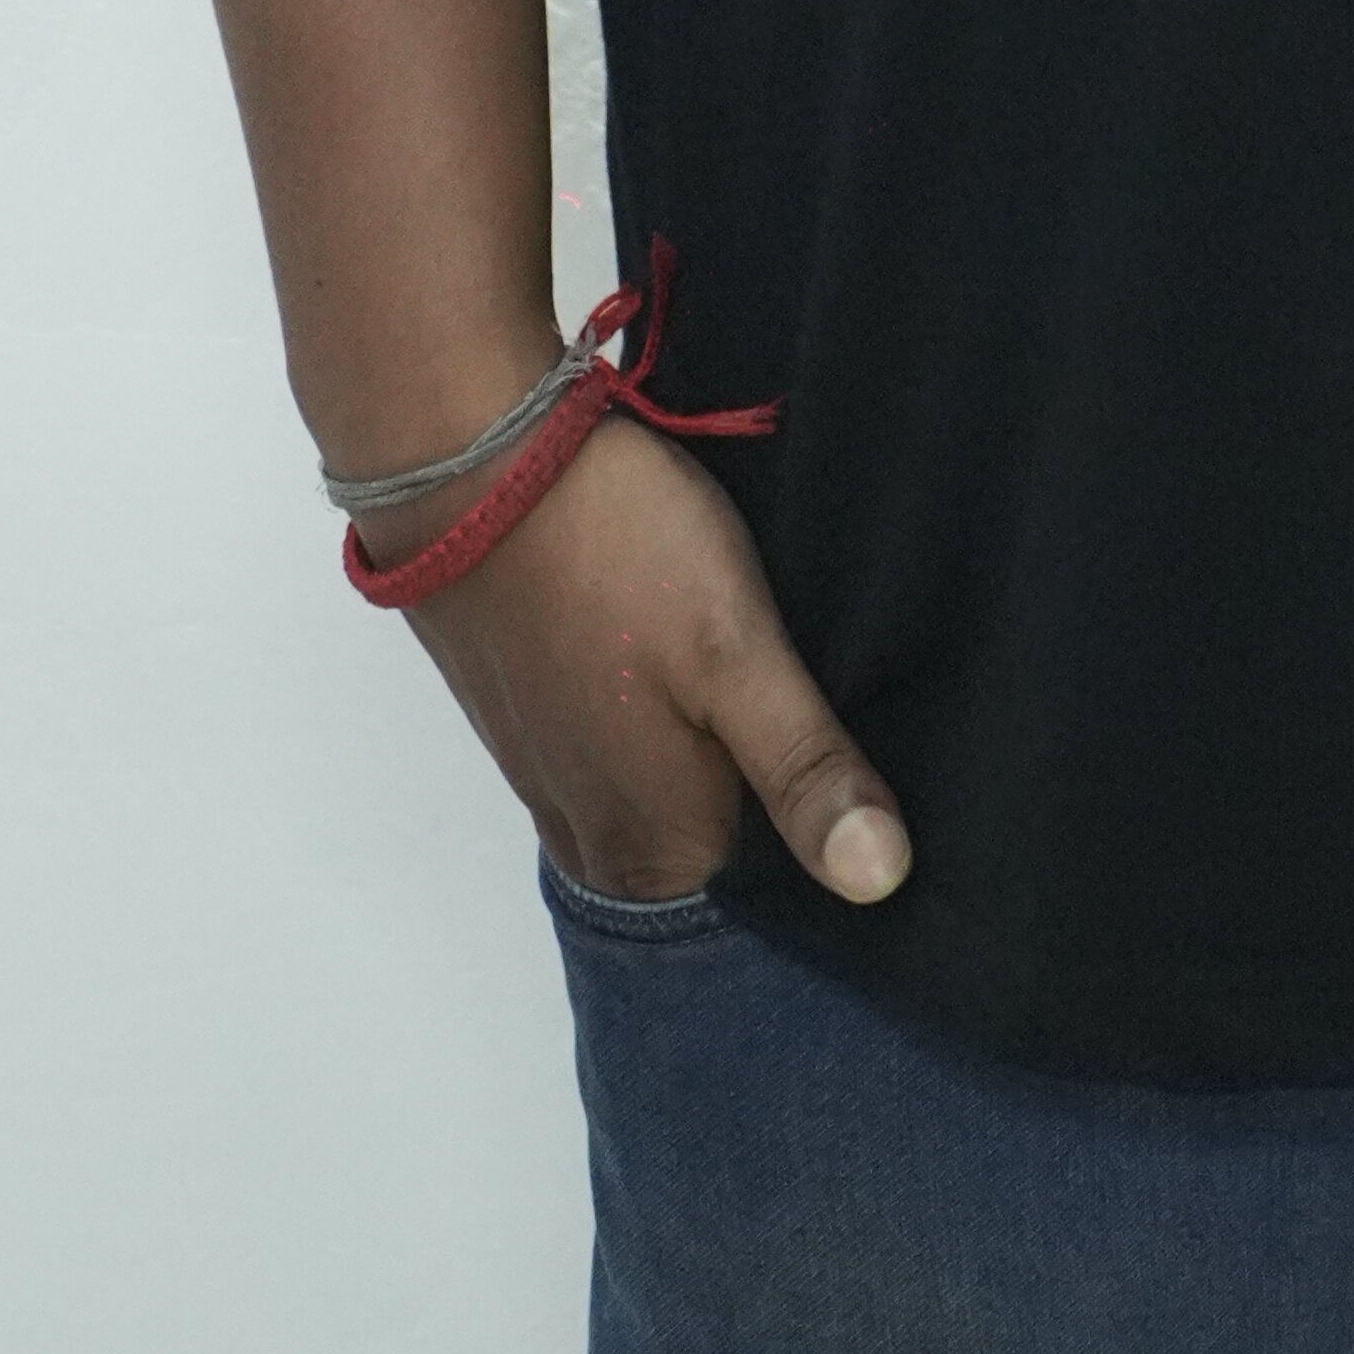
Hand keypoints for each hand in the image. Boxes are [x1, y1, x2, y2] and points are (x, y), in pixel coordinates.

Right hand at [367, 412, 913, 912]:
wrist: (472, 460)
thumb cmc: (616, 550)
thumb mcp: (738, 652)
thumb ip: (805, 771)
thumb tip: (882, 881)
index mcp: (654, 854)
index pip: (776, 893)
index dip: (833, 832)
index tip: (879, 773)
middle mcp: (596, 839)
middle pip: (721, 842)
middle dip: (776, 788)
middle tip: (831, 698)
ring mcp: (555, 776)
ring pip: (672, 787)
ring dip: (719, 744)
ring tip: (770, 668)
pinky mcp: (536, 714)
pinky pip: (625, 742)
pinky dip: (666, 712)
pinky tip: (696, 652)